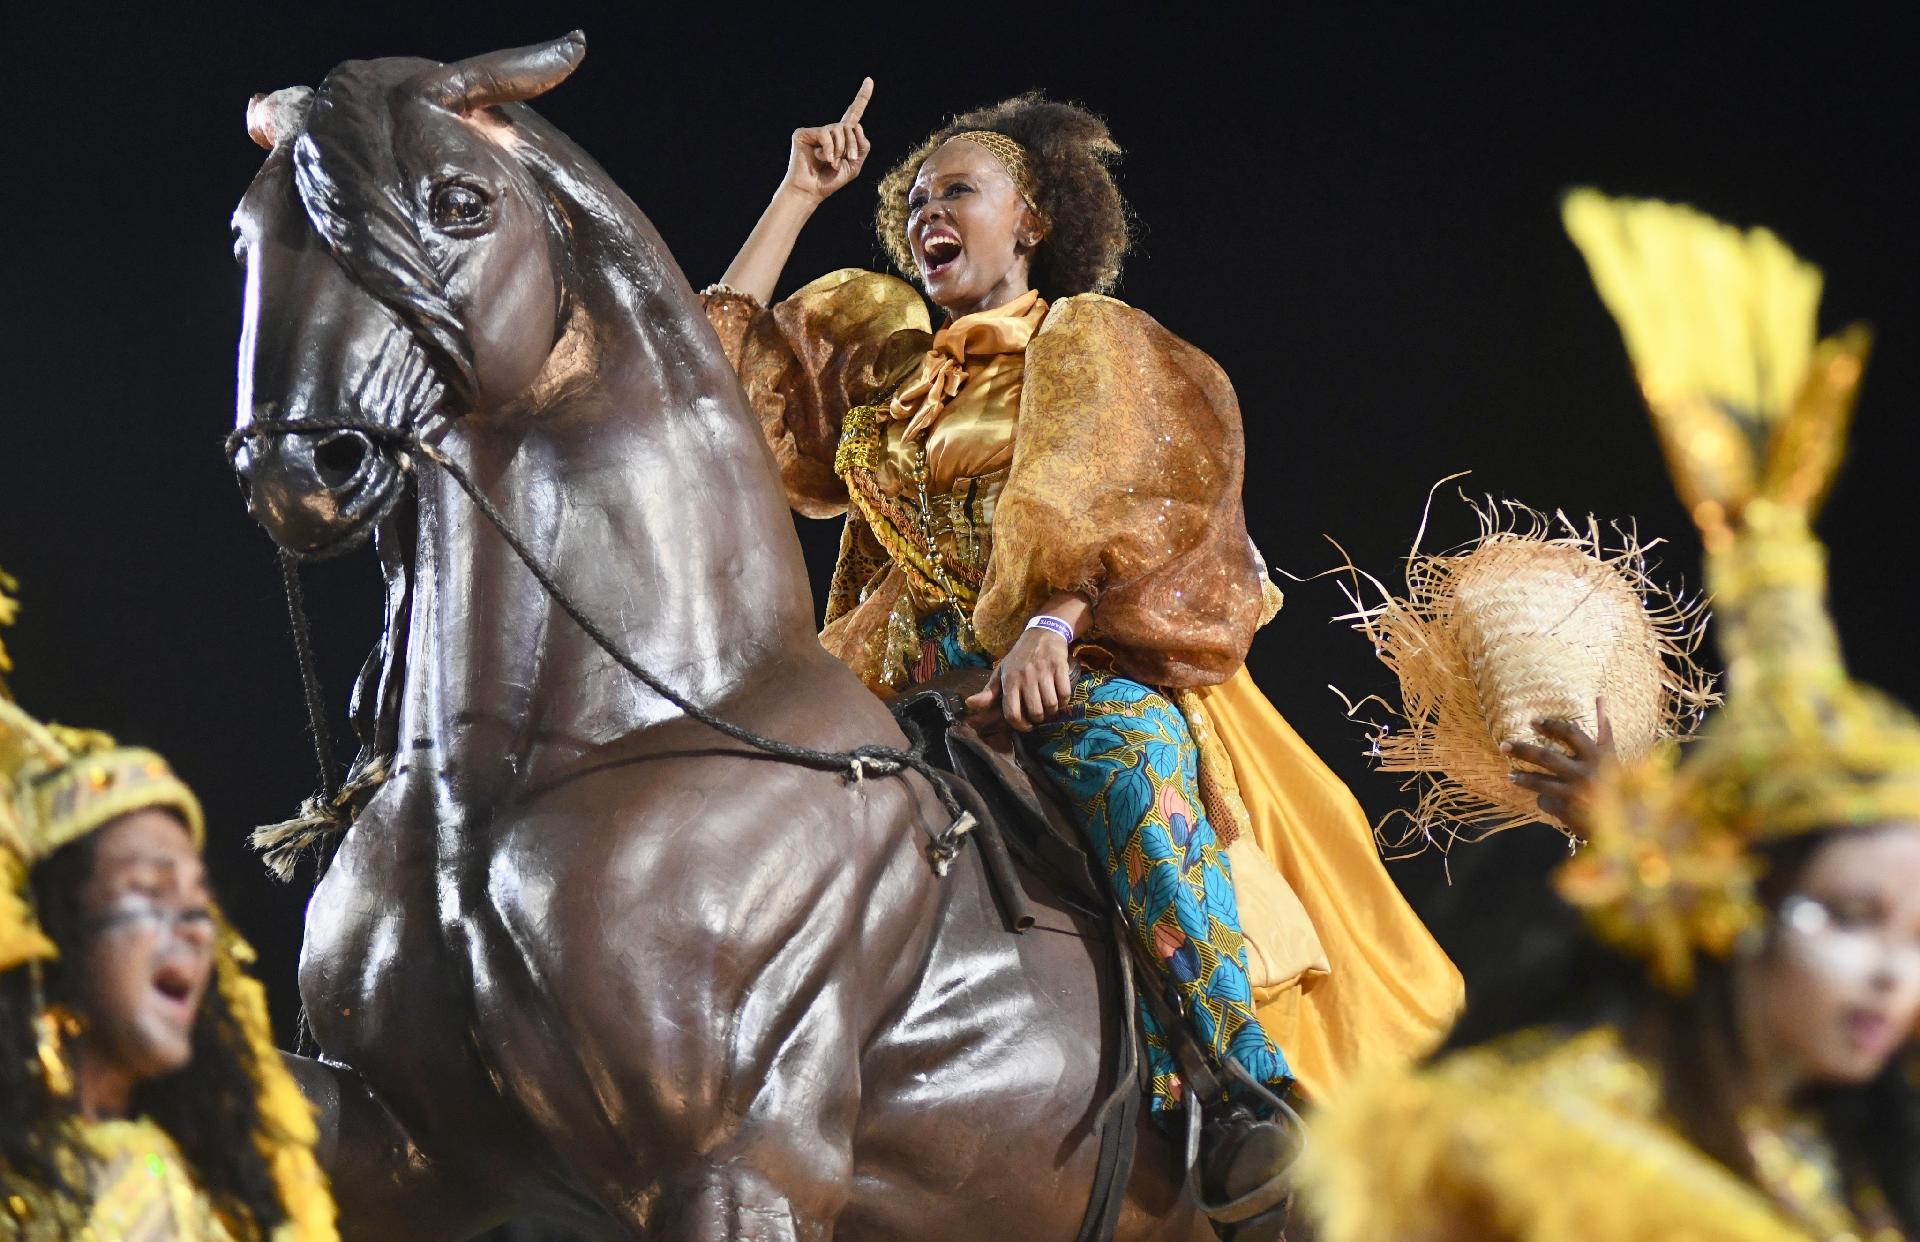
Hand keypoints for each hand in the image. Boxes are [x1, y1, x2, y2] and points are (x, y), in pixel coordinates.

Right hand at [782, 78, 872, 203]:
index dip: (862, 97)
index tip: (869, 80)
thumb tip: (856, 126)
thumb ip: (862, 147)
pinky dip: (829, 148)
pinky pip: (825, 134)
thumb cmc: (831, 180)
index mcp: (842, 137)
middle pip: (850, 126)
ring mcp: (816, 131)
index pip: (854, 114)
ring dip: (840, 149)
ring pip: (838, 129)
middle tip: (847, 160)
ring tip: (832, 162)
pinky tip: (824, 158)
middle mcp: (830, 131)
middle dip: (852, 144)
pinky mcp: (804, 133)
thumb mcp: (854, 165)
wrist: (812, 190)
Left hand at [966, 626, 1074, 732]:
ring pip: (1051, 705)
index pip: (1012, 713)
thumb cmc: (1019, 657)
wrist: (1042, 633)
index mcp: (1009, 680)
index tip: (1026, 726)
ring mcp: (1043, 672)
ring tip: (1050, 707)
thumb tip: (969, 704)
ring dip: (1052, 711)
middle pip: (1035, 712)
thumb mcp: (1001, 672)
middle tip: (1039, 715)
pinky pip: (1065, 694)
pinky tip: (1060, 698)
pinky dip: (1064, 701)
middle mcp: (1025, 677)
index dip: (1020, 725)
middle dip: (1038, 719)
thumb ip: (988, 692)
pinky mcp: (1059, 667)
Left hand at [1506, 699, 1614, 833]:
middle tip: (1504, 745)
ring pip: (1540, 783)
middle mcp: (1585, 772)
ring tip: (1511, 775)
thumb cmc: (1616, 784)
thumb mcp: (1611, 755)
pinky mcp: (1567, 811)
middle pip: (1546, 756)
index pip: (1571, 734)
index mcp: (1597, 756)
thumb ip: (1603, 728)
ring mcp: (1575, 792)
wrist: (1626, 822)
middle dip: (1523, 749)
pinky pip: (1546, 802)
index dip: (1552, 725)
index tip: (1534, 721)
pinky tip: (1543, 799)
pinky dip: (1543, 800)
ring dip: (1523, 778)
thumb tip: (1599, 697)